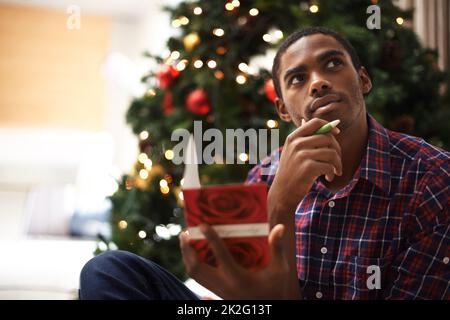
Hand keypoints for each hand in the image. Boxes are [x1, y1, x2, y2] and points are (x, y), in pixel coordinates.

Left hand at [179, 224, 300, 299]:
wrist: (269, 311)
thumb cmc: (275, 289)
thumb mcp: (279, 270)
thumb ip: (277, 248)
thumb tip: (279, 227)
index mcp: (238, 277)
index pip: (220, 254)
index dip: (210, 238)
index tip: (202, 224)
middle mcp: (224, 284)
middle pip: (196, 267)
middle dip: (187, 249)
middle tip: (185, 233)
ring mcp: (218, 290)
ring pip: (194, 275)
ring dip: (187, 257)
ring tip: (185, 241)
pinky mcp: (217, 293)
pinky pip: (198, 279)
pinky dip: (192, 265)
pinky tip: (193, 254)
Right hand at [268, 118, 341, 215]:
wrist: (282, 192)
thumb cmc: (291, 171)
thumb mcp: (292, 151)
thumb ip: (303, 137)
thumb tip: (312, 121)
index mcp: (293, 137)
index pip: (315, 122)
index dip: (329, 126)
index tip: (337, 133)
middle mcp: (296, 144)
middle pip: (327, 138)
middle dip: (337, 150)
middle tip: (337, 161)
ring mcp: (302, 155)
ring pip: (332, 153)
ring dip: (337, 164)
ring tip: (334, 171)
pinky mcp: (308, 168)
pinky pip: (330, 166)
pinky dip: (333, 172)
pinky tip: (328, 177)